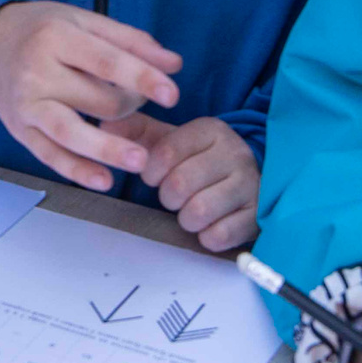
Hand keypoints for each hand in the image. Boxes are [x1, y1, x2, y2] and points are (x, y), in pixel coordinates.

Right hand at [0, 1, 180, 190]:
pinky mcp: (20, 130)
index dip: (143, 79)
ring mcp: (26, 104)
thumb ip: (130, 41)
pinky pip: (49, 155)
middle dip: (130, 105)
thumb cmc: (42, 30)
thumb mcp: (83, 21)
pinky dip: (76, 170)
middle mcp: (36, 71)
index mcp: (56, 37)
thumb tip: (174, 65)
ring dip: (107, 150)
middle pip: (96, 100)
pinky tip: (103, 180)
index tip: (172, 95)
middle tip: (140, 101)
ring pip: (71, 132)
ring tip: (139, 161)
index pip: (107, 62)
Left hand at [102, 112, 258, 251]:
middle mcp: (234, 153)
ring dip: (185, 218)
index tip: (152, 176)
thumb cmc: (200, 159)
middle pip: (180, 183)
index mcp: (211, 130)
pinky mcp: (258, 214)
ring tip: (189, 211)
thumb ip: (137, 131)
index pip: (167, 151)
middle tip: (172, 197)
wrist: (251, 178)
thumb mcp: (172, 139)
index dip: (151, 171)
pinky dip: (206, 236)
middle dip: (167, 197)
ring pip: (200, 211)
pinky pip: (221, 235)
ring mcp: (250, 184)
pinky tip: (208, 226)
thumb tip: (104, 126)